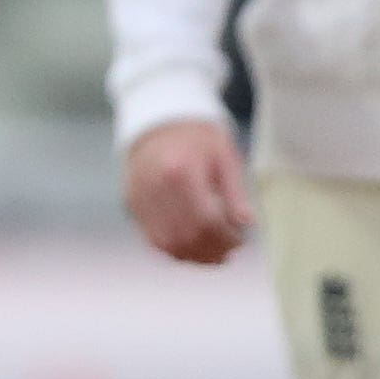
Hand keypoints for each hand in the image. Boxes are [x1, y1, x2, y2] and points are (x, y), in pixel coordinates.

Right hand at [125, 119, 253, 264]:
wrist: (160, 121)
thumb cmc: (198, 138)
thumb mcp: (224, 156)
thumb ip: (235, 192)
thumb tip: (247, 224)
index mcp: (181, 170)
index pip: (205, 220)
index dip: (226, 238)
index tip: (240, 240)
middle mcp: (156, 186)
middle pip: (185, 236)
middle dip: (211, 251)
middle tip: (229, 252)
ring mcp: (140, 196)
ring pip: (167, 244)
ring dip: (193, 256)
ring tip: (213, 255)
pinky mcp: (132, 203)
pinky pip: (153, 238)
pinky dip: (174, 250)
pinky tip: (193, 247)